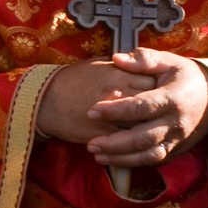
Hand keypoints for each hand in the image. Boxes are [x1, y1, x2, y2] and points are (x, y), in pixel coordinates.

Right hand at [37, 60, 157, 143]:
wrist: (45, 101)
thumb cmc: (71, 80)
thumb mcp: (97, 65)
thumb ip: (122, 67)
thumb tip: (140, 67)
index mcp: (119, 74)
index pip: (153, 80)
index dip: (161, 87)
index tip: (162, 91)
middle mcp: (120, 94)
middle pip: (154, 104)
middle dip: (160, 109)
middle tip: (161, 112)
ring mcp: (114, 116)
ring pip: (144, 125)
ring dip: (150, 127)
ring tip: (152, 127)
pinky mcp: (106, 134)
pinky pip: (129, 141)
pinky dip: (137, 142)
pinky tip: (140, 141)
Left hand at [83, 50, 207, 166]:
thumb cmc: (186, 77)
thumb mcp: (169, 62)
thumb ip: (144, 59)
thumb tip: (116, 58)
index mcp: (172, 98)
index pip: (140, 107)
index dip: (115, 110)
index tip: (91, 110)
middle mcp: (176, 122)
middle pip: (142, 138)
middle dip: (114, 143)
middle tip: (90, 143)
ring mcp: (178, 139)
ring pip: (148, 155)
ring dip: (121, 158)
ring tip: (96, 154)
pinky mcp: (178, 149)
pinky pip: (155, 161)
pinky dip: (133, 163)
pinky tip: (113, 160)